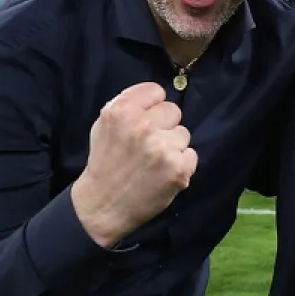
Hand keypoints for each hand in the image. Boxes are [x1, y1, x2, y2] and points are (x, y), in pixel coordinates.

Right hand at [70, 82, 197, 248]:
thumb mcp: (104, 124)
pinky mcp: (178, 170)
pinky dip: (181, 165)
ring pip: (183, 134)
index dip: (152, 106)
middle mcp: (143, 127)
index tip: (145, 121)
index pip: (156, 91)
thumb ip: (128, 104)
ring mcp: (162, 149)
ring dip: (172, 146)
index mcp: (122, 112)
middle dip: (163, 126)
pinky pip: (191, 155)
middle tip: (148, 145)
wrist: (103, 204)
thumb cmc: (105, 162)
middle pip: (173, 111)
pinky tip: (162, 174)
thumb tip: (157, 95)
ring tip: (153, 162)